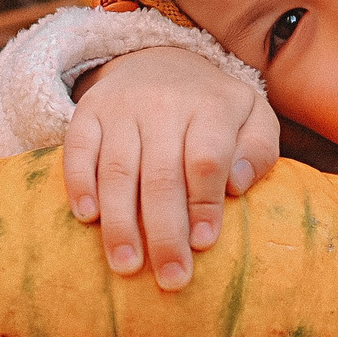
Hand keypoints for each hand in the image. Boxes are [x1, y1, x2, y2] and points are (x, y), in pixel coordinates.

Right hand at [64, 47, 279, 289]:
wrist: (160, 58)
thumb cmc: (214, 108)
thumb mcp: (253, 116)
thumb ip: (258, 150)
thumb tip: (236, 186)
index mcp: (211, 107)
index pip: (206, 160)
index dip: (204, 204)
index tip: (203, 244)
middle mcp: (164, 105)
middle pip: (161, 175)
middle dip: (165, 232)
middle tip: (171, 278)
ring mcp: (122, 108)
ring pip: (118, 169)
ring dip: (120, 222)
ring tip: (126, 266)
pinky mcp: (89, 112)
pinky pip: (78, 148)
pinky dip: (79, 183)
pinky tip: (87, 218)